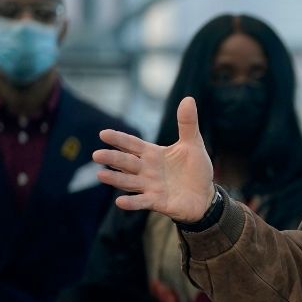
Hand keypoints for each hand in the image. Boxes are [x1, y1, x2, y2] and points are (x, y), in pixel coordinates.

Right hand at [94, 97, 214, 221]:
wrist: (205, 196)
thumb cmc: (196, 169)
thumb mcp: (193, 144)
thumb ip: (187, 124)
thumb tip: (188, 99)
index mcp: (153, 154)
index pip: (132, 144)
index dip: (119, 139)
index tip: (103, 134)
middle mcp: (147, 170)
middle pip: (126, 163)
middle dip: (113, 158)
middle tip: (97, 155)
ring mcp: (150, 186)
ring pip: (129, 182)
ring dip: (115, 179)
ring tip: (100, 175)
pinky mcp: (157, 202)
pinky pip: (141, 202)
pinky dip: (131, 202)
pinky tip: (120, 201)